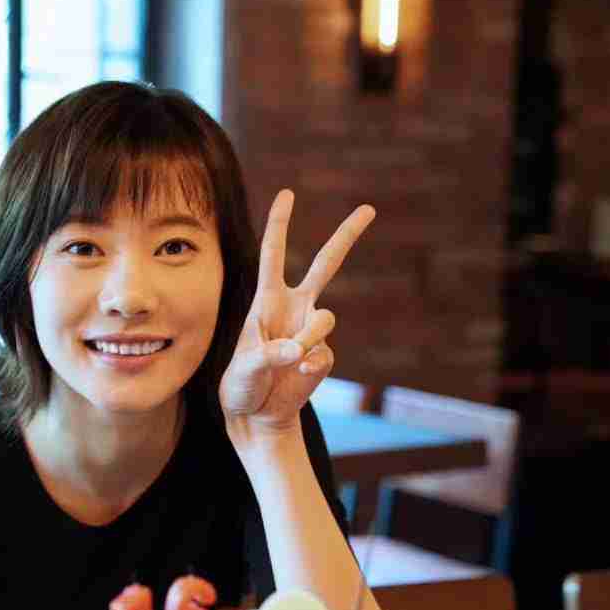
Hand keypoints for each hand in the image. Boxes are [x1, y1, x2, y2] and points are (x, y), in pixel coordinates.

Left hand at [219, 190, 373, 438]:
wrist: (255, 416)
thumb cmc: (240, 386)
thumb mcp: (243, 369)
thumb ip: (268, 355)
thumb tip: (299, 349)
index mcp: (267, 300)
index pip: (273, 253)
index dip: (280, 223)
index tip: (288, 194)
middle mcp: (293, 308)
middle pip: (325, 264)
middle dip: (346, 236)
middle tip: (369, 208)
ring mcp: (311, 331)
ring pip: (326, 318)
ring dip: (310, 335)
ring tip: (291, 358)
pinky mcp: (323, 355)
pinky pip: (325, 353)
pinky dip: (311, 366)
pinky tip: (297, 377)